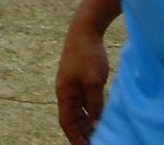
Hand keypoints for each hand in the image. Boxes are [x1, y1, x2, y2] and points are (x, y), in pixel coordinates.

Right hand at [56, 21, 110, 143]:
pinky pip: (83, 102)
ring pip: (77, 111)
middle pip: (71, 119)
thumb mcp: (94, 82)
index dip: (74, 138)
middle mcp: (65, 90)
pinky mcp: (79, 79)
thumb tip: (96, 123)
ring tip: (98, 137)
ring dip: (86, 125)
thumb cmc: (88, 54)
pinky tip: (100, 119)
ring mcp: (71, 84)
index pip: (66, 122)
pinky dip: (90, 114)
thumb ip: (95, 104)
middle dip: (80, 134)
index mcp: (64, 92)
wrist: (85, 29)